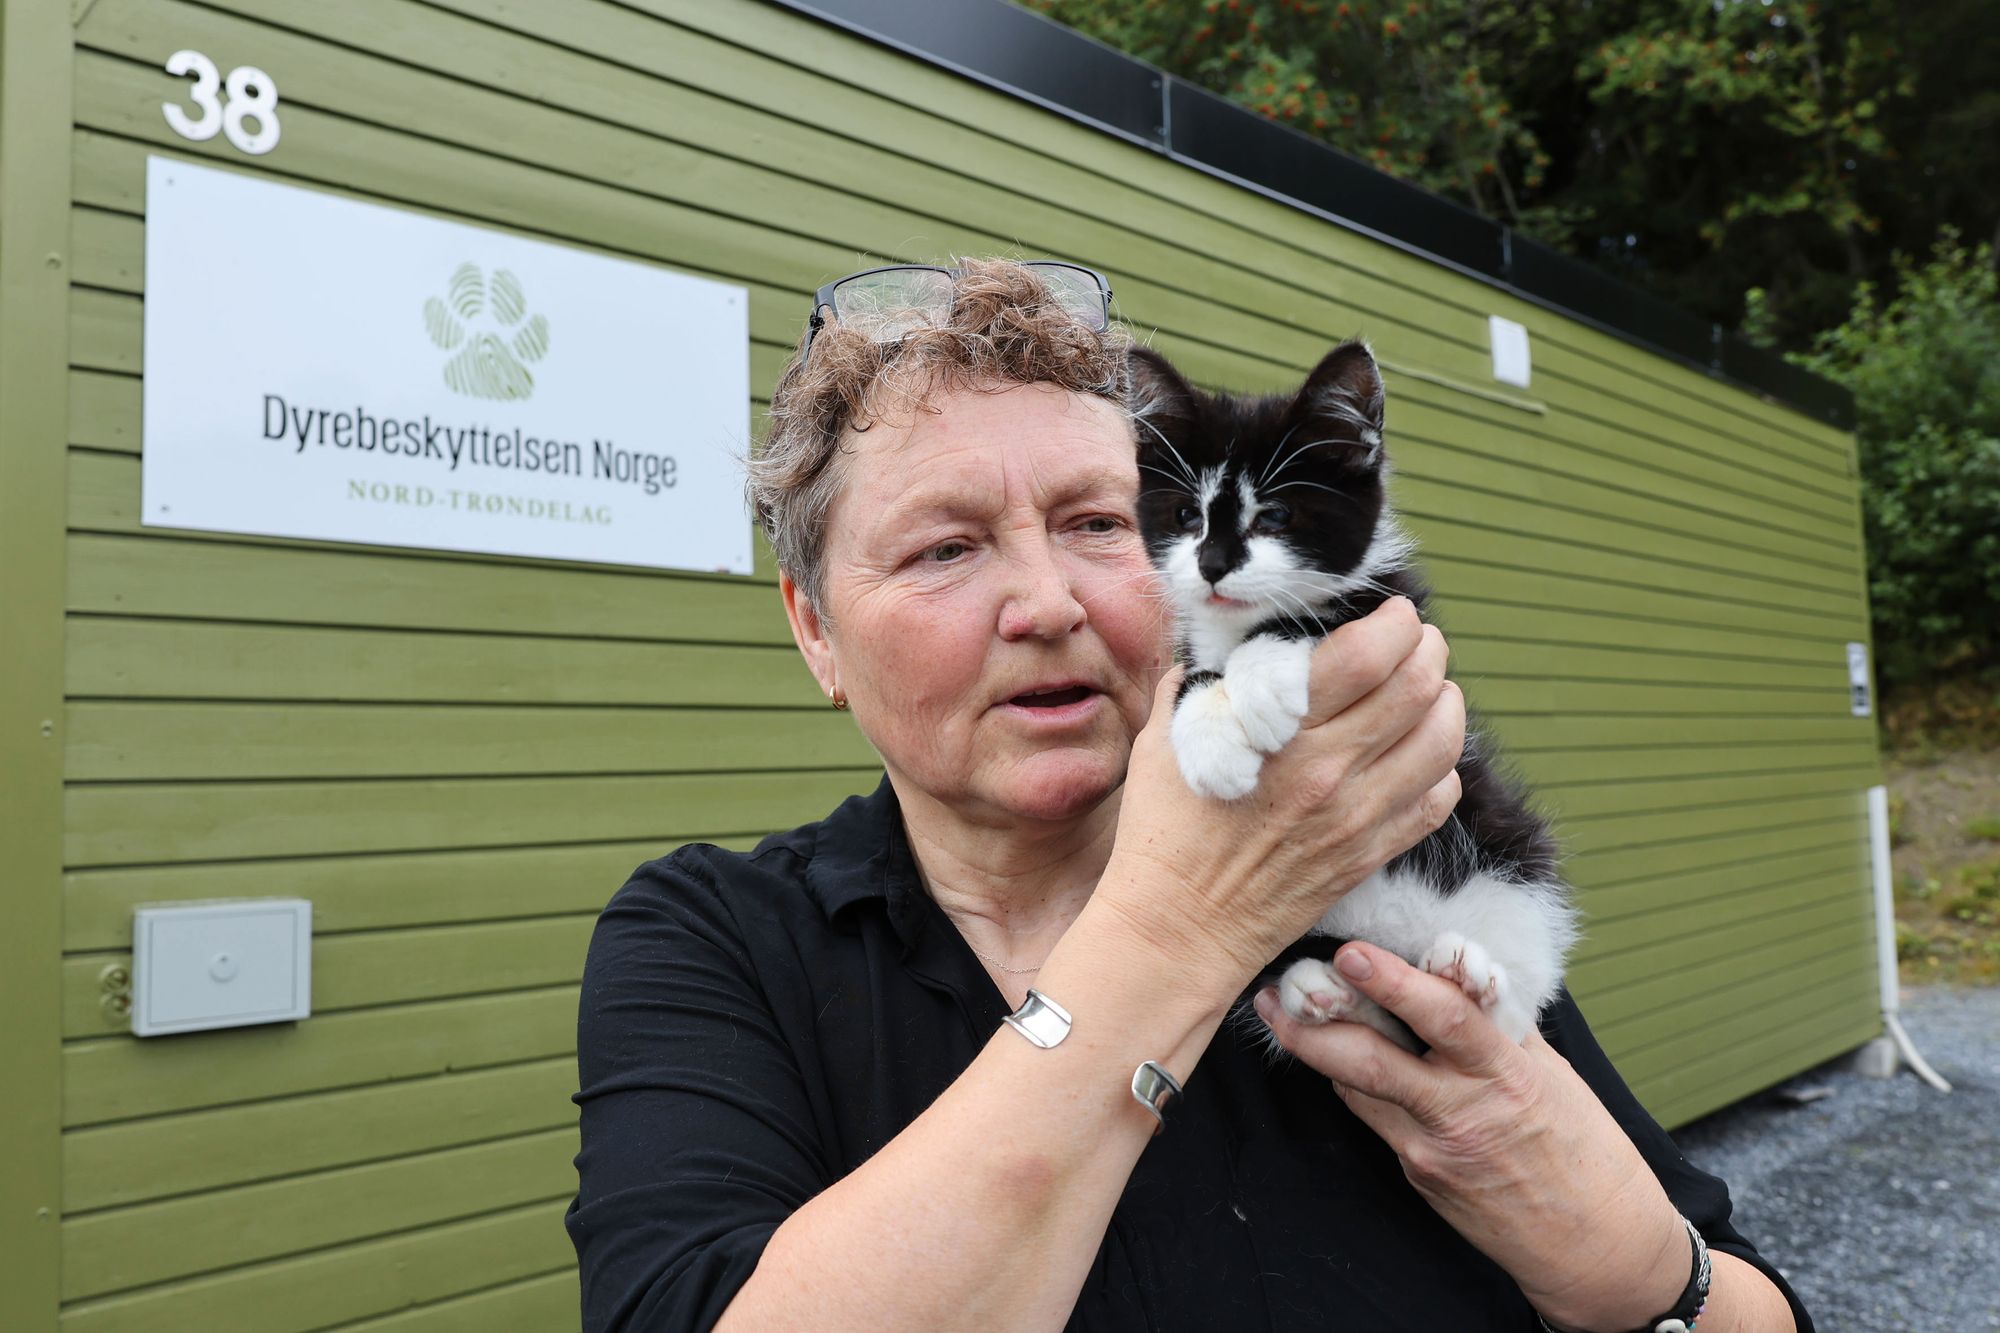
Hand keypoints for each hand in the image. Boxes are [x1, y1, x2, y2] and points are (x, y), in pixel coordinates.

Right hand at [1098, 597, 1465, 977]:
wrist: (1178, 928)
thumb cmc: (1164, 831)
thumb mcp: (1166, 738)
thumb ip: (1200, 680)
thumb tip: (1224, 646)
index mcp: (1280, 730)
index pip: (1371, 654)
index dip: (1396, 623)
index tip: (1392, 615)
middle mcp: (1331, 771)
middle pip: (1420, 686)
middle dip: (1429, 651)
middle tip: (1417, 643)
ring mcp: (1358, 817)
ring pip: (1444, 740)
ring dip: (1445, 702)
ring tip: (1428, 691)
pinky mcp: (1371, 854)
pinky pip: (1438, 799)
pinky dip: (1440, 767)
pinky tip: (1415, 756)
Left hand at [1253, 941, 1688, 1331]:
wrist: (1596, 1246)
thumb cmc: (1584, 1148)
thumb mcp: (1552, 1073)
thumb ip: (1500, 1023)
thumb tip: (1457, 969)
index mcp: (1506, 1074)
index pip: (1446, 1017)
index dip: (1395, 983)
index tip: (1354, 953)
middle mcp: (1462, 1111)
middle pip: (1376, 1059)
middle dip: (1323, 1020)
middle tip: (1283, 985)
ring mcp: (1432, 1149)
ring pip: (1357, 1088)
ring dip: (1314, 1047)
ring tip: (1278, 1008)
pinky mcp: (1417, 1175)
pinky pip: (1372, 1117)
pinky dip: (1350, 1082)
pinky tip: (1329, 1055)